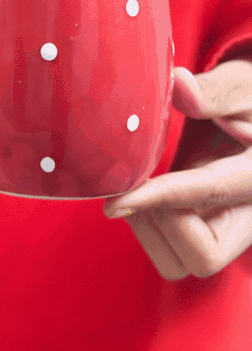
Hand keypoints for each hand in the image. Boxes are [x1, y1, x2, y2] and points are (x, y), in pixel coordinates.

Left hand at [103, 61, 251, 279]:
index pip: (206, 194)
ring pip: (180, 264)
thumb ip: (215, 91)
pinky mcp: (208, 234)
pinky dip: (150, 228)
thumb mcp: (242, 87)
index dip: (157, 197)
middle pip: (204, 257)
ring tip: (147, 186)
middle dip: (162, 222)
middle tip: (144, 182)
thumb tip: (180, 86)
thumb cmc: (250, 101)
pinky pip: (172, 256)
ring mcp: (230, 232)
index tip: (114, 202)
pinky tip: (150, 194)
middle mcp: (249, 216)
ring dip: (151, 229)